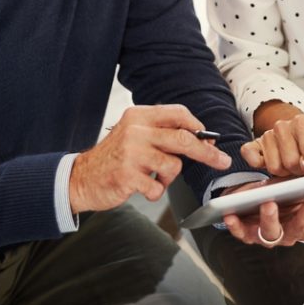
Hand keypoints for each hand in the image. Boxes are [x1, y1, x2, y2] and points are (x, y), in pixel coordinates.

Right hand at [69, 104, 231, 212]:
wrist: (82, 178)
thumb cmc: (114, 158)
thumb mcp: (134, 134)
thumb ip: (161, 132)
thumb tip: (200, 137)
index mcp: (139, 116)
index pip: (178, 114)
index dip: (198, 126)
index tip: (210, 139)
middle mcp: (136, 131)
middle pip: (184, 139)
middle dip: (207, 152)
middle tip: (221, 161)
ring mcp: (131, 153)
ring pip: (173, 165)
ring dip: (168, 177)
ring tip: (153, 177)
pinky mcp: (127, 175)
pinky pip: (158, 187)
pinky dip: (155, 191)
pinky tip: (142, 187)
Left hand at [222, 158, 303, 246]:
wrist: (252, 199)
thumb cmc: (280, 193)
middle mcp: (289, 233)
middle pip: (302, 226)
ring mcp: (268, 235)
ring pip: (272, 233)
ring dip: (271, 219)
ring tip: (269, 203)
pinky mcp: (247, 233)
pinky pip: (242, 233)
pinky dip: (237, 226)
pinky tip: (233, 215)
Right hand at [243, 107, 303, 175]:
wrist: (291, 131)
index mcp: (301, 122)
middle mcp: (282, 126)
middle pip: (291, 161)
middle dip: (299, 171)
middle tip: (302, 169)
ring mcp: (266, 135)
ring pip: (274, 167)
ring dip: (284, 172)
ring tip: (289, 166)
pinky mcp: (253, 145)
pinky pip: (250, 157)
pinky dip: (258, 164)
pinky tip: (270, 164)